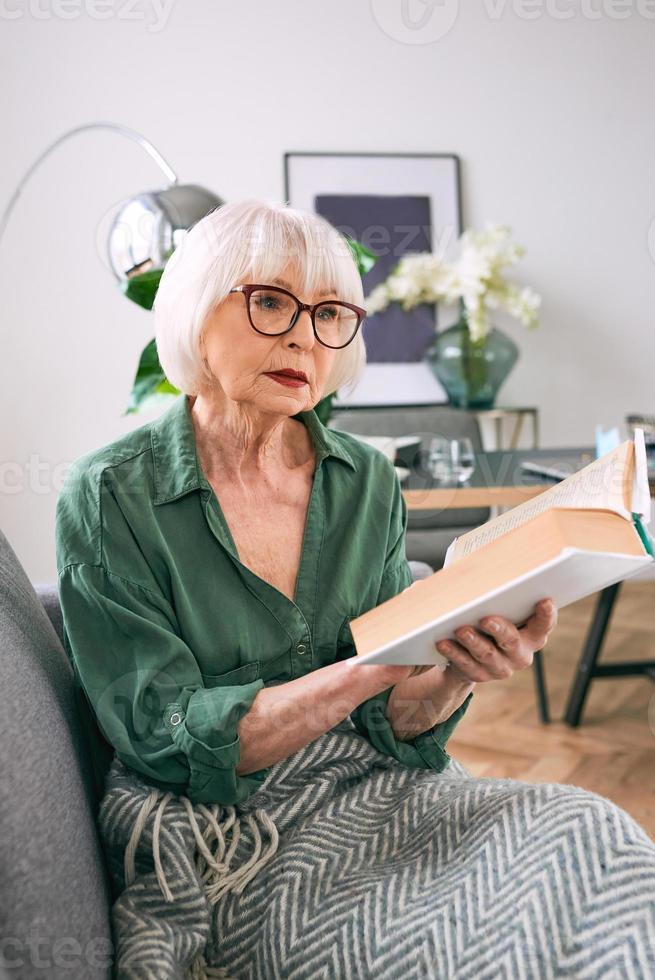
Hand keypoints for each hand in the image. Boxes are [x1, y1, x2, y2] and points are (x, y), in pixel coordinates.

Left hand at [435, 597, 557, 684]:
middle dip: (500, 629)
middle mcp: (521, 653)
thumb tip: (477, 567)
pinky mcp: (480, 675)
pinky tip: (443, 642)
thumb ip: (496, 592)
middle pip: (512, 641)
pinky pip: (467, 665)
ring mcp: (501, 667)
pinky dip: (454, 653)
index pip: (544, 624)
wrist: (471, 653)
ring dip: (473, 642)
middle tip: (486, 618)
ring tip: (460, 630)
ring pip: (487, 654)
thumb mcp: (495, 606)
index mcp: (532, 633)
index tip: (544, 601)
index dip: (547, 615)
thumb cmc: (486, 615)